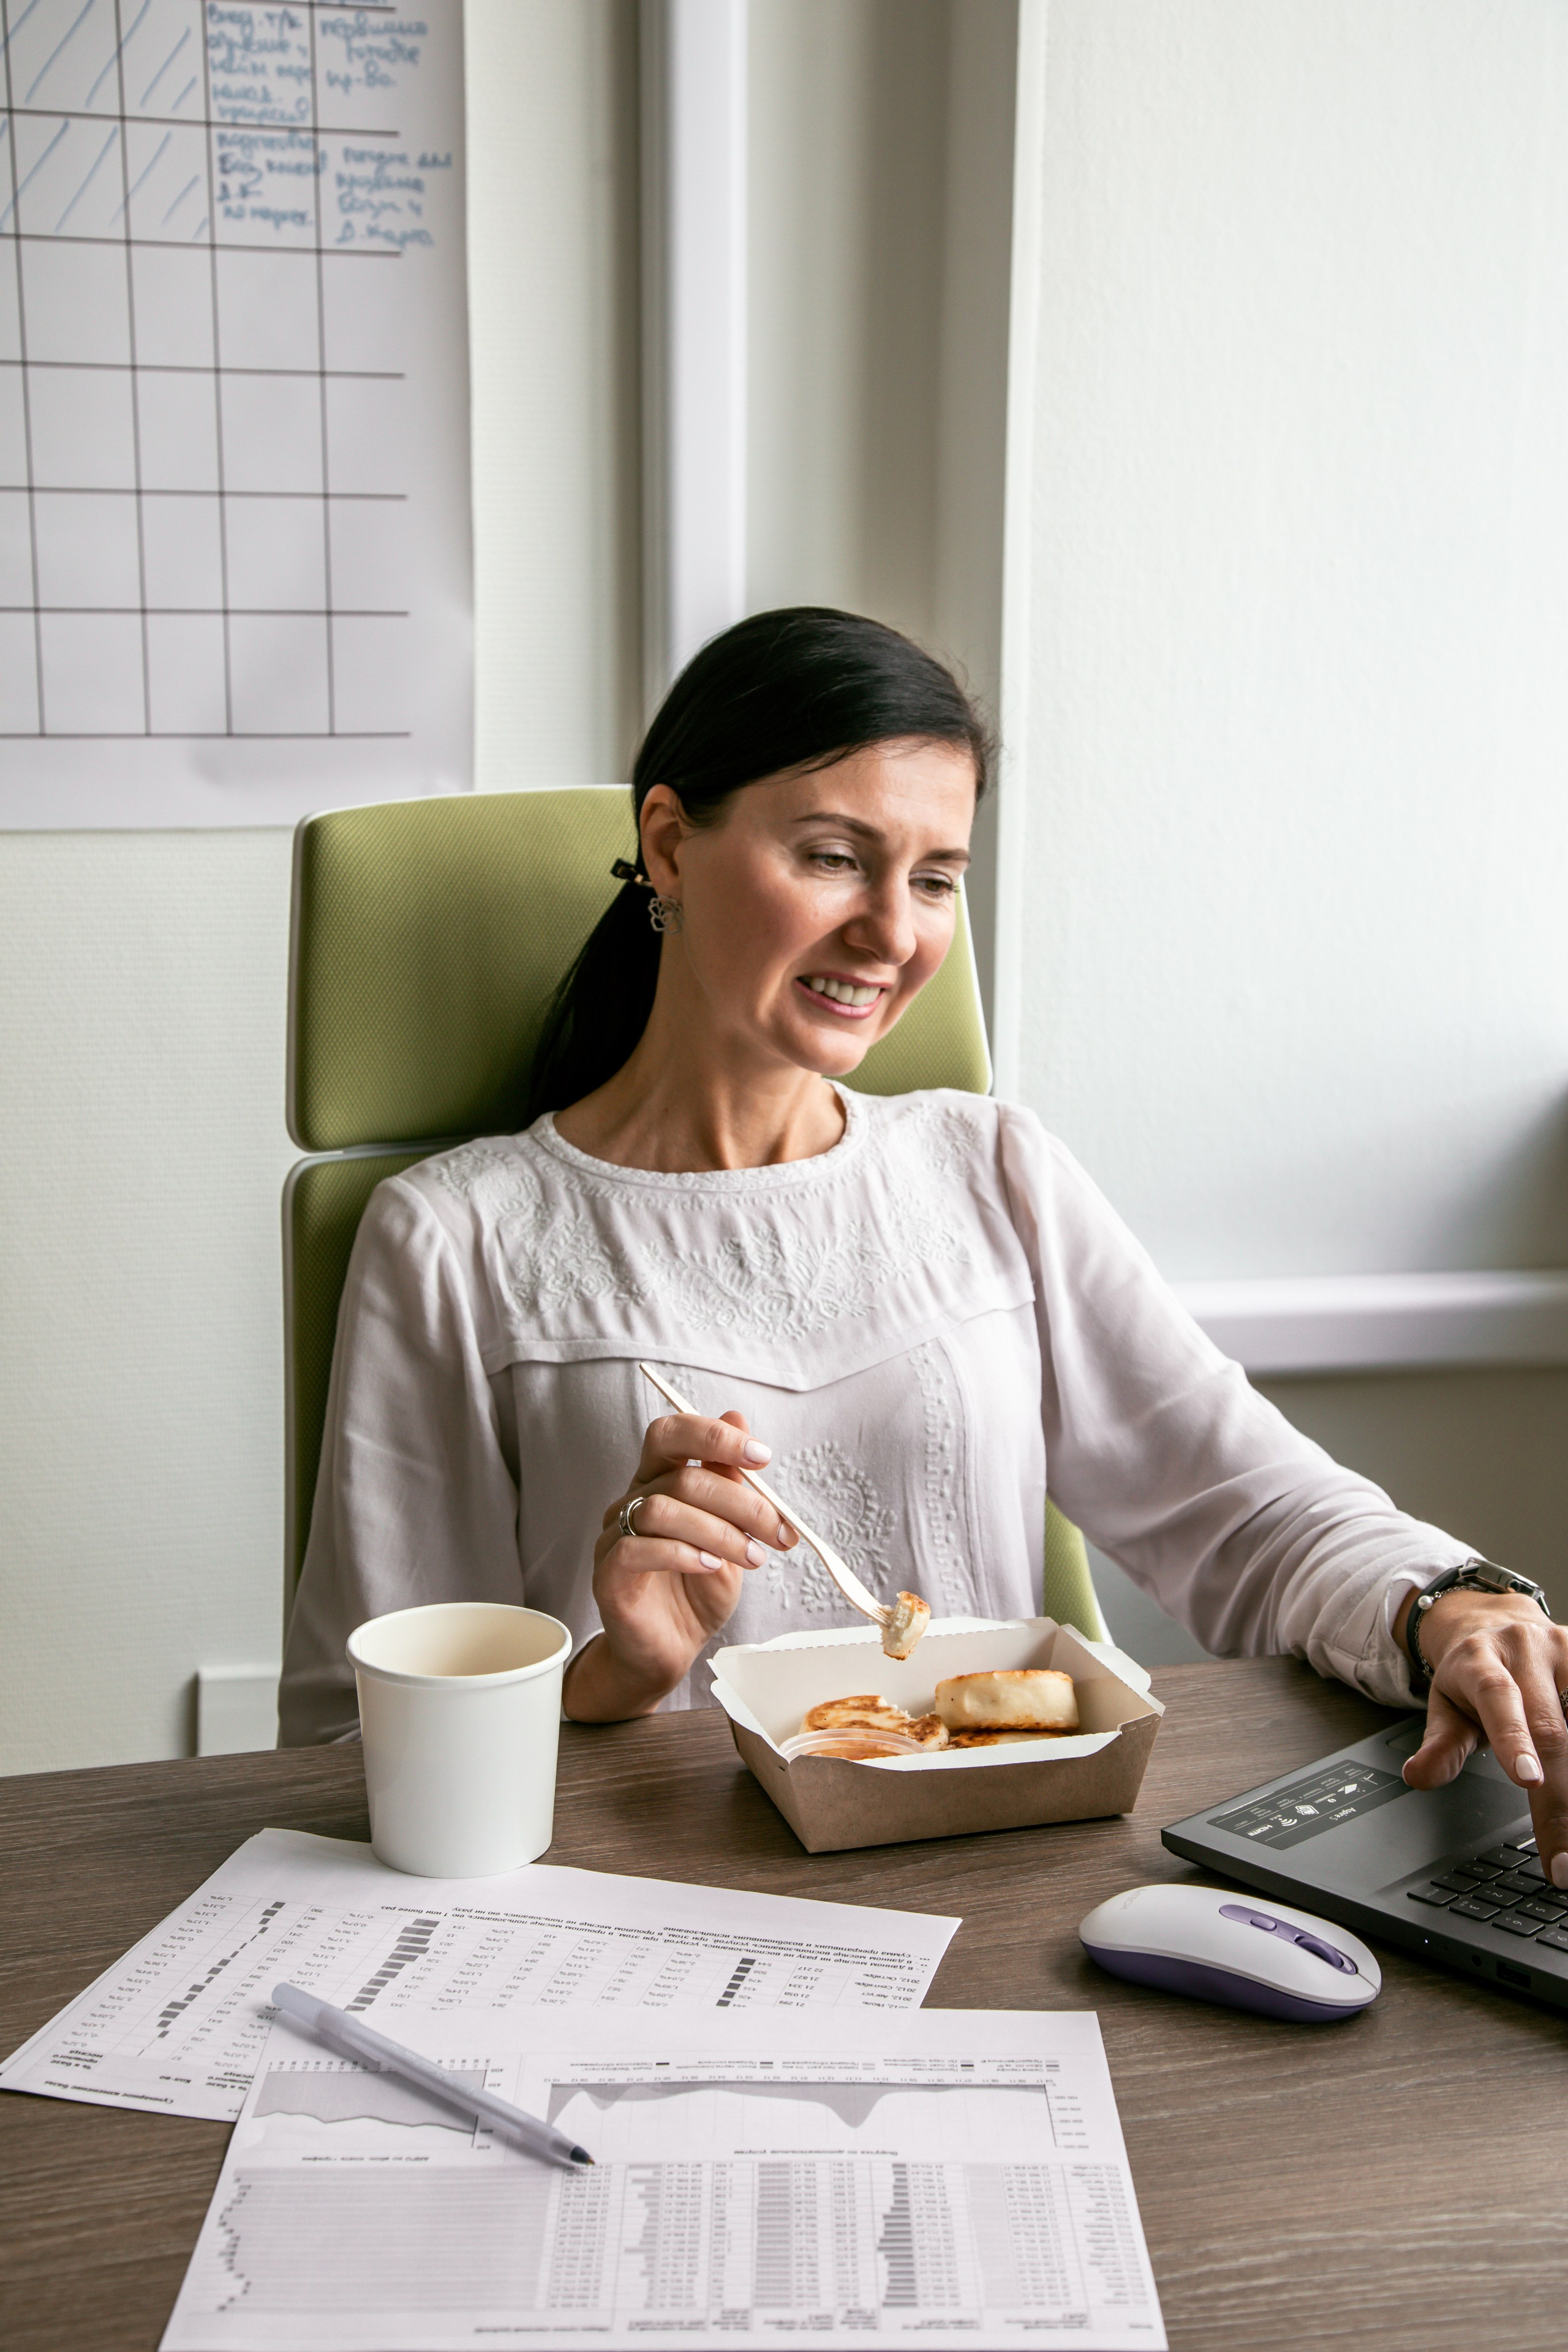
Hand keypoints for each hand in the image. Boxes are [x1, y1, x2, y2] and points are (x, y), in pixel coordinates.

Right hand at [562, 1409, 796, 1721]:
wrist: (670, 1649)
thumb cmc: (697, 1588)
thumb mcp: (730, 1530)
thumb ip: (730, 1480)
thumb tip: (737, 1419)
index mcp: (658, 1481)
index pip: (671, 1433)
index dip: (715, 1436)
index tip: (762, 1456)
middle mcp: (631, 1501)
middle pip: (679, 1475)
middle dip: (740, 1500)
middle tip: (776, 1530)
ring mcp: (614, 1537)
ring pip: (661, 1510)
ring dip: (719, 1532)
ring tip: (751, 1557)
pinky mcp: (608, 1574)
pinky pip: (637, 1549)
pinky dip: (682, 1554)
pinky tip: (711, 1567)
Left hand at [1394, 1586, 1567, 1889]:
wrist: (1492, 1623)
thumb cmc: (1469, 1674)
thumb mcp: (1445, 1707)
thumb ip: (1439, 1745)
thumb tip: (1418, 1777)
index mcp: (1479, 1661)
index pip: (1498, 1699)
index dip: (1514, 1739)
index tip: (1530, 1780)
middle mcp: (1525, 1649)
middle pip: (1552, 1727)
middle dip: (1561, 1797)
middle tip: (1565, 1858)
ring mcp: (1564, 1649)